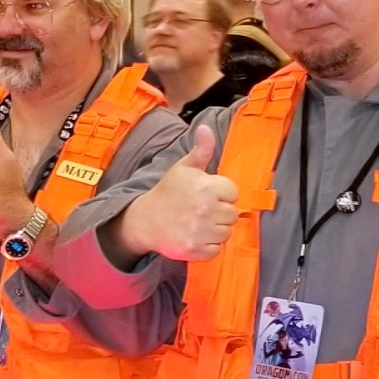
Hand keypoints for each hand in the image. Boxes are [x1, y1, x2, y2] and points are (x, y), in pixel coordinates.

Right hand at [113, 126, 238, 261]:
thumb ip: (201, 150)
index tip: (207, 195)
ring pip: (226, 233)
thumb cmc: (167, 193)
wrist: (145, 220)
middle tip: (201, 210)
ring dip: (216, 230)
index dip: (222, 194)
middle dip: (220, 213)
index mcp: (206, 186)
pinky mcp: (197, 250)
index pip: (233, 193)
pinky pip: (217, 249)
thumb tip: (206, 128)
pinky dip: (209, 246)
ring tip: (198, 223)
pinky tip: (196, 236)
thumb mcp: (183, 168)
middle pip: (232, 214)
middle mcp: (206, 209)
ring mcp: (202, 231)